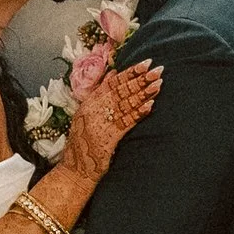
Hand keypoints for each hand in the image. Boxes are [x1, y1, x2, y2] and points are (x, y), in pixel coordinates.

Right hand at [58, 59, 163, 183]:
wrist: (75, 169)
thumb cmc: (83, 143)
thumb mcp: (86, 113)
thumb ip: (99, 92)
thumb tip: (112, 71)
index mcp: (89, 103)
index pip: (112, 82)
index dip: (130, 72)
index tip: (145, 63)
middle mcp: (94, 110)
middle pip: (121, 91)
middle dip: (141, 79)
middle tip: (157, 70)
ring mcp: (101, 124)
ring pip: (125, 104)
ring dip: (143, 93)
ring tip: (158, 84)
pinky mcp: (108, 138)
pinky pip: (126, 122)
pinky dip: (139, 113)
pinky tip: (150, 105)